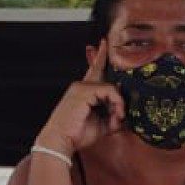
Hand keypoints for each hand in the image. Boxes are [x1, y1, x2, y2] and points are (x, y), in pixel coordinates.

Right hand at [36, 41, 124, 156]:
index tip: (103, 43)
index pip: (93, 70)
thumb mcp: (101, 125)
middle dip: (110, 75)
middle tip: (112, 70)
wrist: (60, 140)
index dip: (99, 57)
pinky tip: (116, 115)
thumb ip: (112, 117)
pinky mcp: (84, 91)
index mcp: (83, 91)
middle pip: (103, 74)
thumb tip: (124, 115)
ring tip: (118, 118)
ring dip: (119, 103)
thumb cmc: (77, 134)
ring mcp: (82, 87)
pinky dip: (117, 103)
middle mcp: (81, 85)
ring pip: (111, 87)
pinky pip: (109, 91)